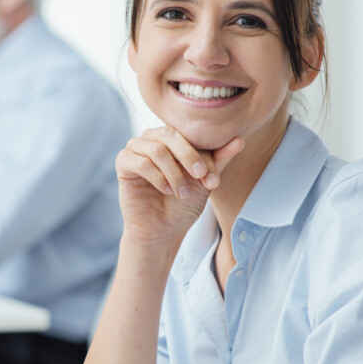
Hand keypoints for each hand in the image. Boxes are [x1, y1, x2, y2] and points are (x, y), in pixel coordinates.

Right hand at [114, 127, 243, 246]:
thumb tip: (240, 140)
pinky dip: (156, 177)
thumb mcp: (205, 180)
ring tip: (181, 192)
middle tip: (200, 177)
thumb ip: (219, 160)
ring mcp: (135, 149)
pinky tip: (165, 191)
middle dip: (189, 156)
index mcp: (172, 137)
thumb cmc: (183, 203)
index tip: (213, 180)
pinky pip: (140, 162)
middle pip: (169, 134)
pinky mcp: (123, 164)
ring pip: (156, 149)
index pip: (188, 133)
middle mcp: (152, 138)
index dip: (202, 154)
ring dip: (173, 173)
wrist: (163, 229)